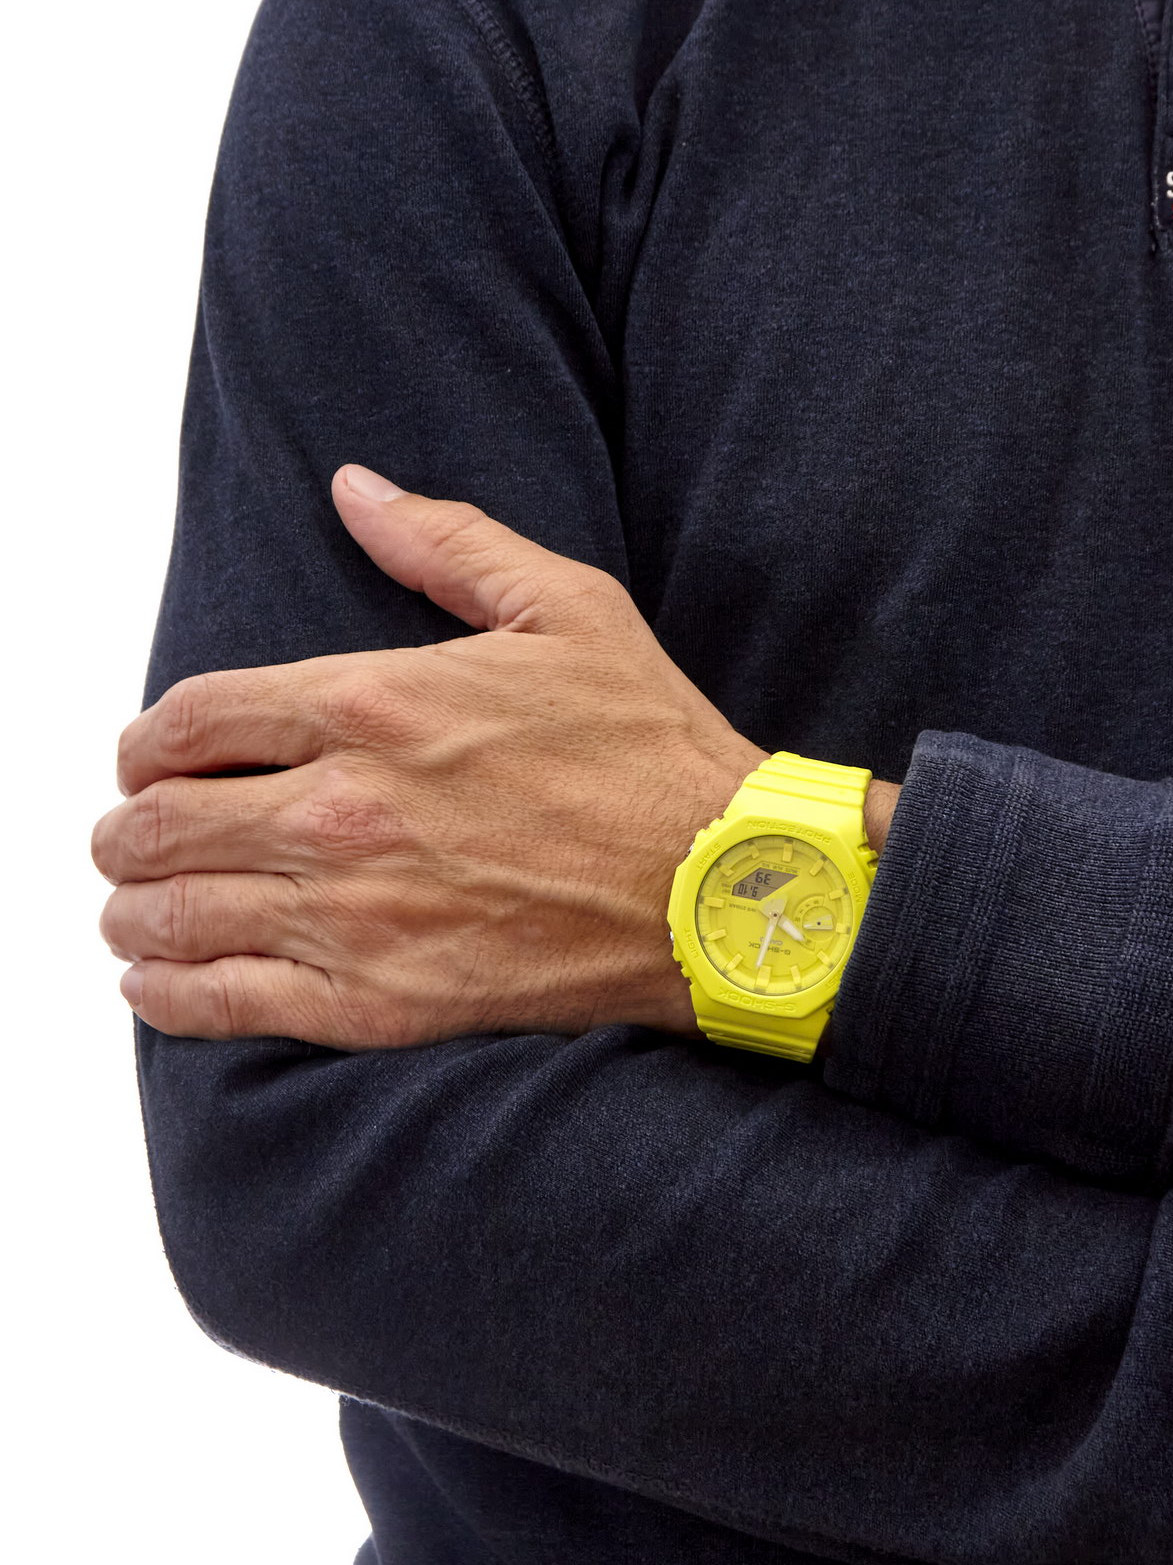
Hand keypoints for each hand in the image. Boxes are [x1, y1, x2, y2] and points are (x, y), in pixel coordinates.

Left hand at [92, 465, 768, 1049]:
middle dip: (125, 824)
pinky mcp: (384, 1001)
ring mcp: (359, 913)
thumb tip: (354, 487)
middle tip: (127, 832)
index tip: (149, 757)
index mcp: (376, 705)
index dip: (147, 740)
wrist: (724, 887)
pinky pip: (229, 1004)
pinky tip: (154, 981)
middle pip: (163, 819)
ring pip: (176, 912)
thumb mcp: (566, 609)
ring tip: (131, 903)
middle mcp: (346, 809)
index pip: (194, 718)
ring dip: (131, 905)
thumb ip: (446, 541)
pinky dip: (168, 994)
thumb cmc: (651, 747)